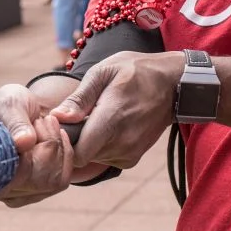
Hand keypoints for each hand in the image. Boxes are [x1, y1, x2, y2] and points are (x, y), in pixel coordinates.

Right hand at [0, 84, 75, 207]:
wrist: (10, 111)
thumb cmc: (4, 107)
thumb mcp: (8, 104)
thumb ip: (15, 122)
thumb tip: (23, 144)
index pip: (18, 175)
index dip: (33, 150)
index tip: (36, 123)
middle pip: (40, 180)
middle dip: (49, 144)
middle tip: (43, 120)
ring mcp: (18, 195)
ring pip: (54, 182)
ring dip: (57, 149)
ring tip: (46, 127)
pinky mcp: (35, 193)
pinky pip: (61, 181)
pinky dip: (64, 156)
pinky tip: (54, 139)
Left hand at [52, 52, 185, 172]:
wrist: (173, 84)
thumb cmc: (135, 72)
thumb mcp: (104, 72)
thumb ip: (79, 98)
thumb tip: (57, 117)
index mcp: (112, 119)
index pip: (78, 153)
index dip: (64, 142)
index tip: (62, 124)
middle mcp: (122, 142)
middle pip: (82, 155)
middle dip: (75, 139)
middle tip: (80, 116)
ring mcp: (130, 153)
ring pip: (93, 158)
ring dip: (89, 142)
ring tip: (97, 118)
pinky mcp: (132, 159)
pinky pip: (105, 158)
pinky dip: (101, 146)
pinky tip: (108, 127)